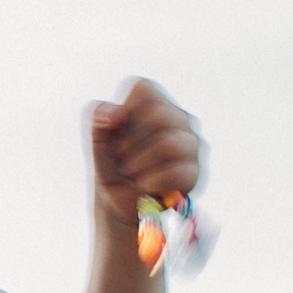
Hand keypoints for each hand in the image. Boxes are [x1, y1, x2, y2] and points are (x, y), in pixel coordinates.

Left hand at [88, 78, 203, 225]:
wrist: (120, 204)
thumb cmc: (111, 167)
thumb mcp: (96, 143)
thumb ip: (97, 120)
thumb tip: (114, 112)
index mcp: (152, 103)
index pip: (142, 88)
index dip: (123, 111)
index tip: (115, 132)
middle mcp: (177, 118)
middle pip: (158, 116)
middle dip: (130, 142)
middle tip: (120, 158)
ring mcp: (191, 144)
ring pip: (170, 144)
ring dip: (139, 164)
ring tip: (130, 173)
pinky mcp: (195, 171)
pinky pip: (177, 172)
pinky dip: (151, 182)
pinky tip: (142, 186)